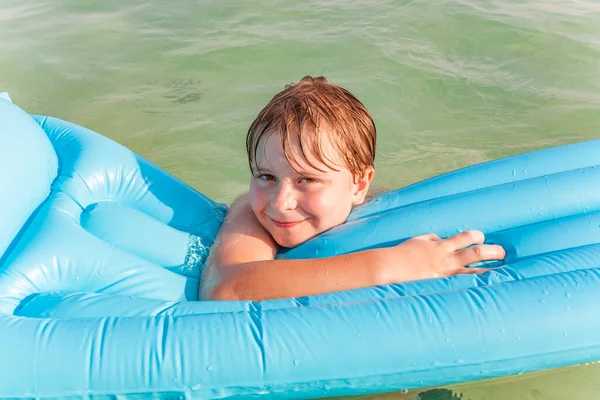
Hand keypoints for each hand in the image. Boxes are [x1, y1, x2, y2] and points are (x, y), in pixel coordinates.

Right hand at [377, 230, 504, 283]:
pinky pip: (462, 285)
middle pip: (476, 253)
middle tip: (502, 252)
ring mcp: (446, 274)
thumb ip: (434, 239)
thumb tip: (442, 240)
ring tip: (503, 272)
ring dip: (490, 271)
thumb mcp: (420, 240)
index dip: (477, 235)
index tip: (481, 237)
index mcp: (442, 245)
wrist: (392, 267)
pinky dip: (474, 286)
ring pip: (474, 272)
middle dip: (492, 251)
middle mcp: (447, 259)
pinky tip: (484, 289)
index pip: (466, 237)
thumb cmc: (404, 252)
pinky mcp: (443, 285)